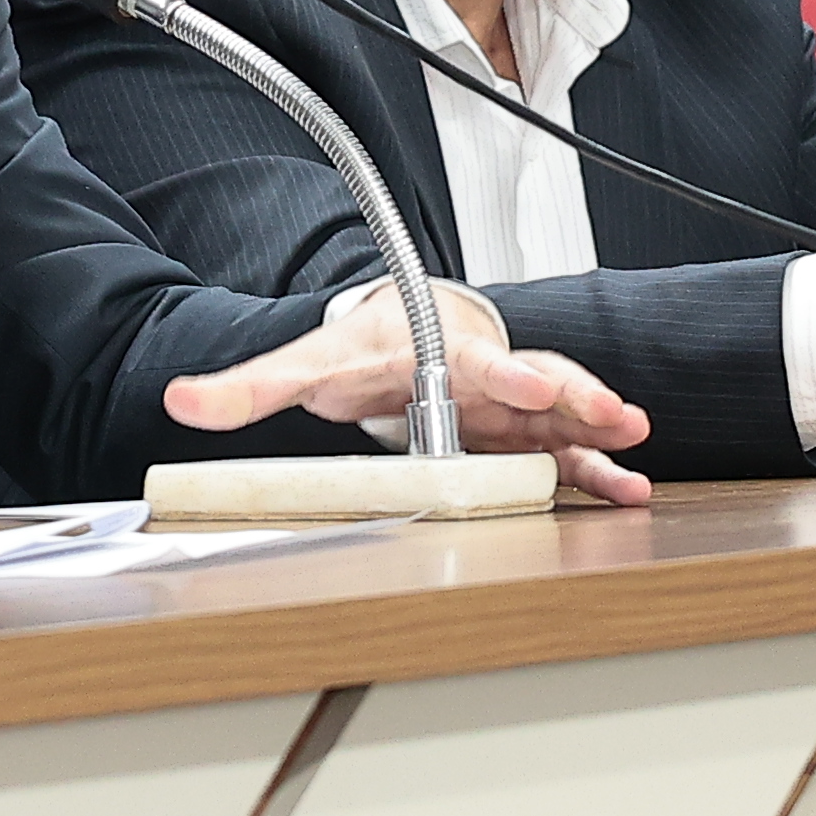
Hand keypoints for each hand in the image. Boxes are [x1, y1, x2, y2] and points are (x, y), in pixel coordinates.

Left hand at [163, 283, 655, 504]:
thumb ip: (248, 388)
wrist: (400, 325)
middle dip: (567, 394)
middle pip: (529, 377)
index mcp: (427, 352)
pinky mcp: (523, 428)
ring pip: (560, 408)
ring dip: (595, 424)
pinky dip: (596, 467)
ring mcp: (507, 398)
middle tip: (606, 409)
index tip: (516, 383)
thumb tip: (182, 400)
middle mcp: (477, 368)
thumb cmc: (360, 348)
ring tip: (632, 442)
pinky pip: (567, 449)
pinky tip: (626, 490)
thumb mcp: (302, 364)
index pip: (465, 359)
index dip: (494, 373)